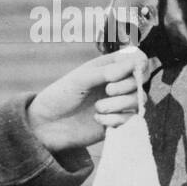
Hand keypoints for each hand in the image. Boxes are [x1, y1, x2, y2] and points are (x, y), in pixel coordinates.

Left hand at [27, 47, 147, 152]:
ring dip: (120, 104)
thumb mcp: (80, 80)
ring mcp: (117, 103)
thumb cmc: (60, 96)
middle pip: (140, 80)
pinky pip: (130, 120)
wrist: (47, 126)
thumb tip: (133, 64)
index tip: (134, 69)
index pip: (136, 59)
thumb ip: (106, 72)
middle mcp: (116, 83)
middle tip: (108, 90)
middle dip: (127, 85)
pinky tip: (98, 120)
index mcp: (108, 67)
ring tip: (98, 108)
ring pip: (138, 100)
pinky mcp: (116, 122)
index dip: (140, 63)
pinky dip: (116, 119)